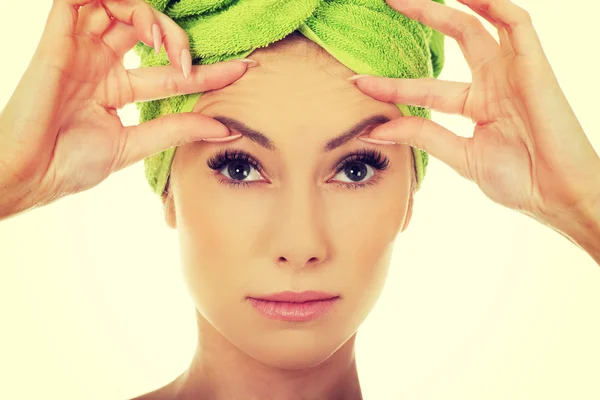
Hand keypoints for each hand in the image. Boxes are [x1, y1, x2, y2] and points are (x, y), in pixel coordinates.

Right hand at [0, 0, 252, 218]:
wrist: (29, 174)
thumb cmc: (69, 163)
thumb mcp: (133, 144)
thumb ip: (176, 129)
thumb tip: (223, 127)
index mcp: (117, 88)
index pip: (170, 71)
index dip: (205, 70)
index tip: (242, 70)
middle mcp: (101, 63)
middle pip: (147, 29)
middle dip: (178, 37)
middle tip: (190, 62)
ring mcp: (81, 48)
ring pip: (120, 6)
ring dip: (149, 16)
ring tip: (164, 45)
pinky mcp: (58, 38)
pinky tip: (141, 23)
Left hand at [355, 0, 599, 222]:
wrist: (557, 196)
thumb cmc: (520, 180)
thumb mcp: (461, 156)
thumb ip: (423, 137)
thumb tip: (376, 130)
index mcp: (476, 105)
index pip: (424, 87)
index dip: (391, 85)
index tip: (358, 82)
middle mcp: (493, 82)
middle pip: (454, 38)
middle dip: (421, 17)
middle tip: (389, 2)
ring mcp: (512, 72)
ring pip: (479, 24)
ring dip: (448, 8)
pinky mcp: (534, 67)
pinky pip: (517, 24)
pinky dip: (494, 7)